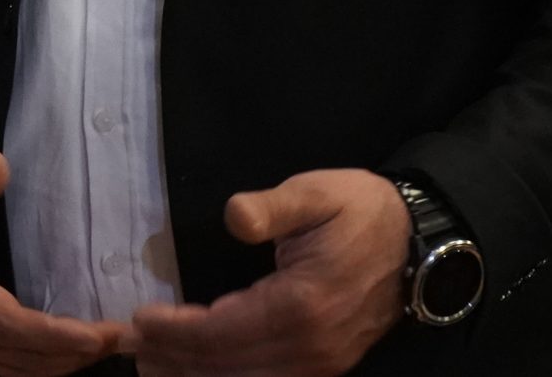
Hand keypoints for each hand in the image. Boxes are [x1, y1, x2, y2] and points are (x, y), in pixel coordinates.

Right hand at [0, 147, 127, 376]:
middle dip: (69, 353)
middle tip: (122, 339)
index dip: (49, 334)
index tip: (93, 334)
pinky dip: (39, 363)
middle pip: (13, 353)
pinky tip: (71, 352)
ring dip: (59, 363)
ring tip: (106, 346)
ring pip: (10, 367)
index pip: (2, 320)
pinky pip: (3, 364)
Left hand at [125, 169, 409, 376]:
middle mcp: (309, 347)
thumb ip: (272, 208)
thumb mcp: (316, 192)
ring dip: (197, 376)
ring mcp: (319, 364)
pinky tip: (203, 370)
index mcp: (301, 305)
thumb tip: (234, 217)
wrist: (419, 242)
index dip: (175, 331)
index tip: (139, 321)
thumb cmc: (360, 211)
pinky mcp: (324, 368)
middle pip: (225, 367)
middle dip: (176, 360)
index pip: (220, 331)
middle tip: (132, 350)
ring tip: (156, 365)